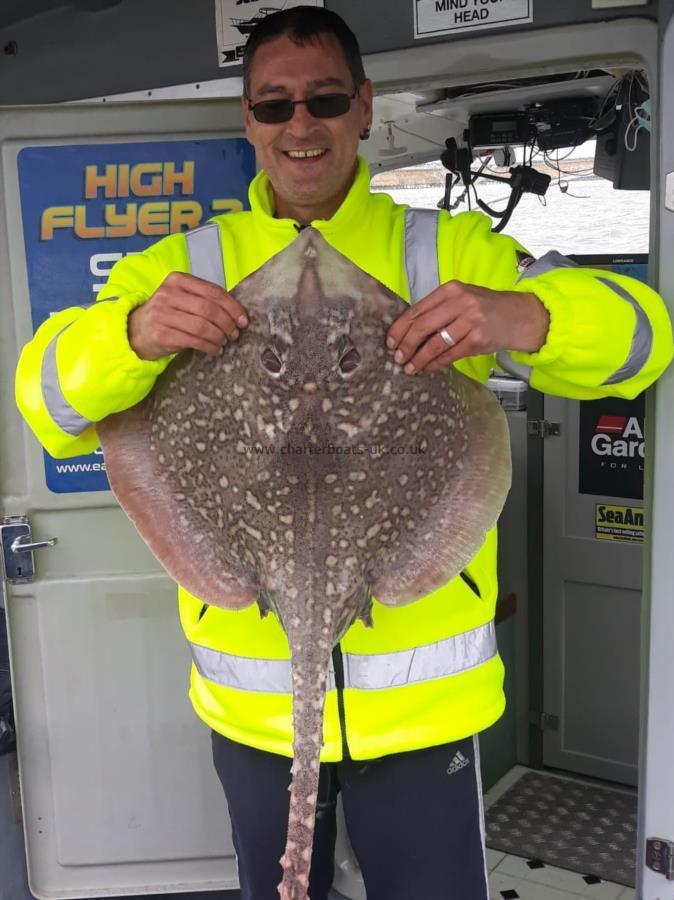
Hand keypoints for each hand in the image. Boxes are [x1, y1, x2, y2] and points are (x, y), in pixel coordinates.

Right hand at [128, 272, 248, 360]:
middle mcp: (168, 294)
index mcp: (177, 280)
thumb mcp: (182, 298)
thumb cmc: (167, 314)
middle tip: (235, 334)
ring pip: (202, 326)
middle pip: (209, 309)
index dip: (232, 307)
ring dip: (219, 336)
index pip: (213, 291)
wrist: (136, 330)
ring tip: (224, 341)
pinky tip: (215, 350)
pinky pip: (193, 341)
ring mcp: (162, 314)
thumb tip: (237, 313)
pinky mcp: (161, 334)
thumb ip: (204, 299)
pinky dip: (209, 347)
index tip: (243, 319)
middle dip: (227, 323)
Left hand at [386, 280, 549, 374]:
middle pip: (422, 326)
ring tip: (409, 368)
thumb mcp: (462, 299)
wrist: (520, 316)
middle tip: (396, 357)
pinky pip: (450, 355)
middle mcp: (460, 302)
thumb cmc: (486, 309)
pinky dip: (435, 364)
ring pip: (435, 343)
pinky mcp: (478, 339)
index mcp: (451, 290)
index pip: (417, 309)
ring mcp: (470, 321)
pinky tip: (427, 369)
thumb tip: (407, 331)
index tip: (390, 341)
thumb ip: (438, 309)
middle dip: (405, 344)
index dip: (400, 328)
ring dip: (419, 358)